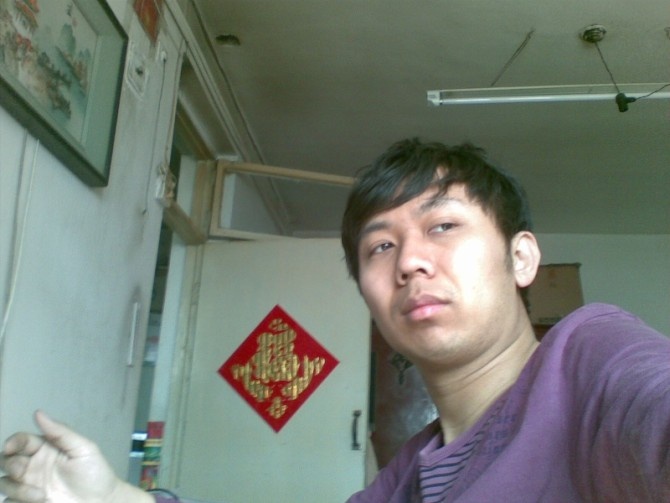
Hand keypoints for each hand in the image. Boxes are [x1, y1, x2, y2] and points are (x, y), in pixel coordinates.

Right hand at [0, 410, 153, 502]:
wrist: (101, 501)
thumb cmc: (95, 473)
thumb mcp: (83, 448)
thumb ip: (60, 432)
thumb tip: (38, 413)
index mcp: (45, 449)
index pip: (22, 441)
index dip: (13, 441)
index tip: (11, 447)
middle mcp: (34, 466)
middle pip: (7, 460)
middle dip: (10, 465)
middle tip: (22, 472)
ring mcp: (30, 485)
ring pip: (5, 482)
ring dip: (17, 488)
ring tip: (40, 495)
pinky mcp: (28, 502)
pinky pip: (10, 501)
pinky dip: (18, 500)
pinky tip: (40, 501)